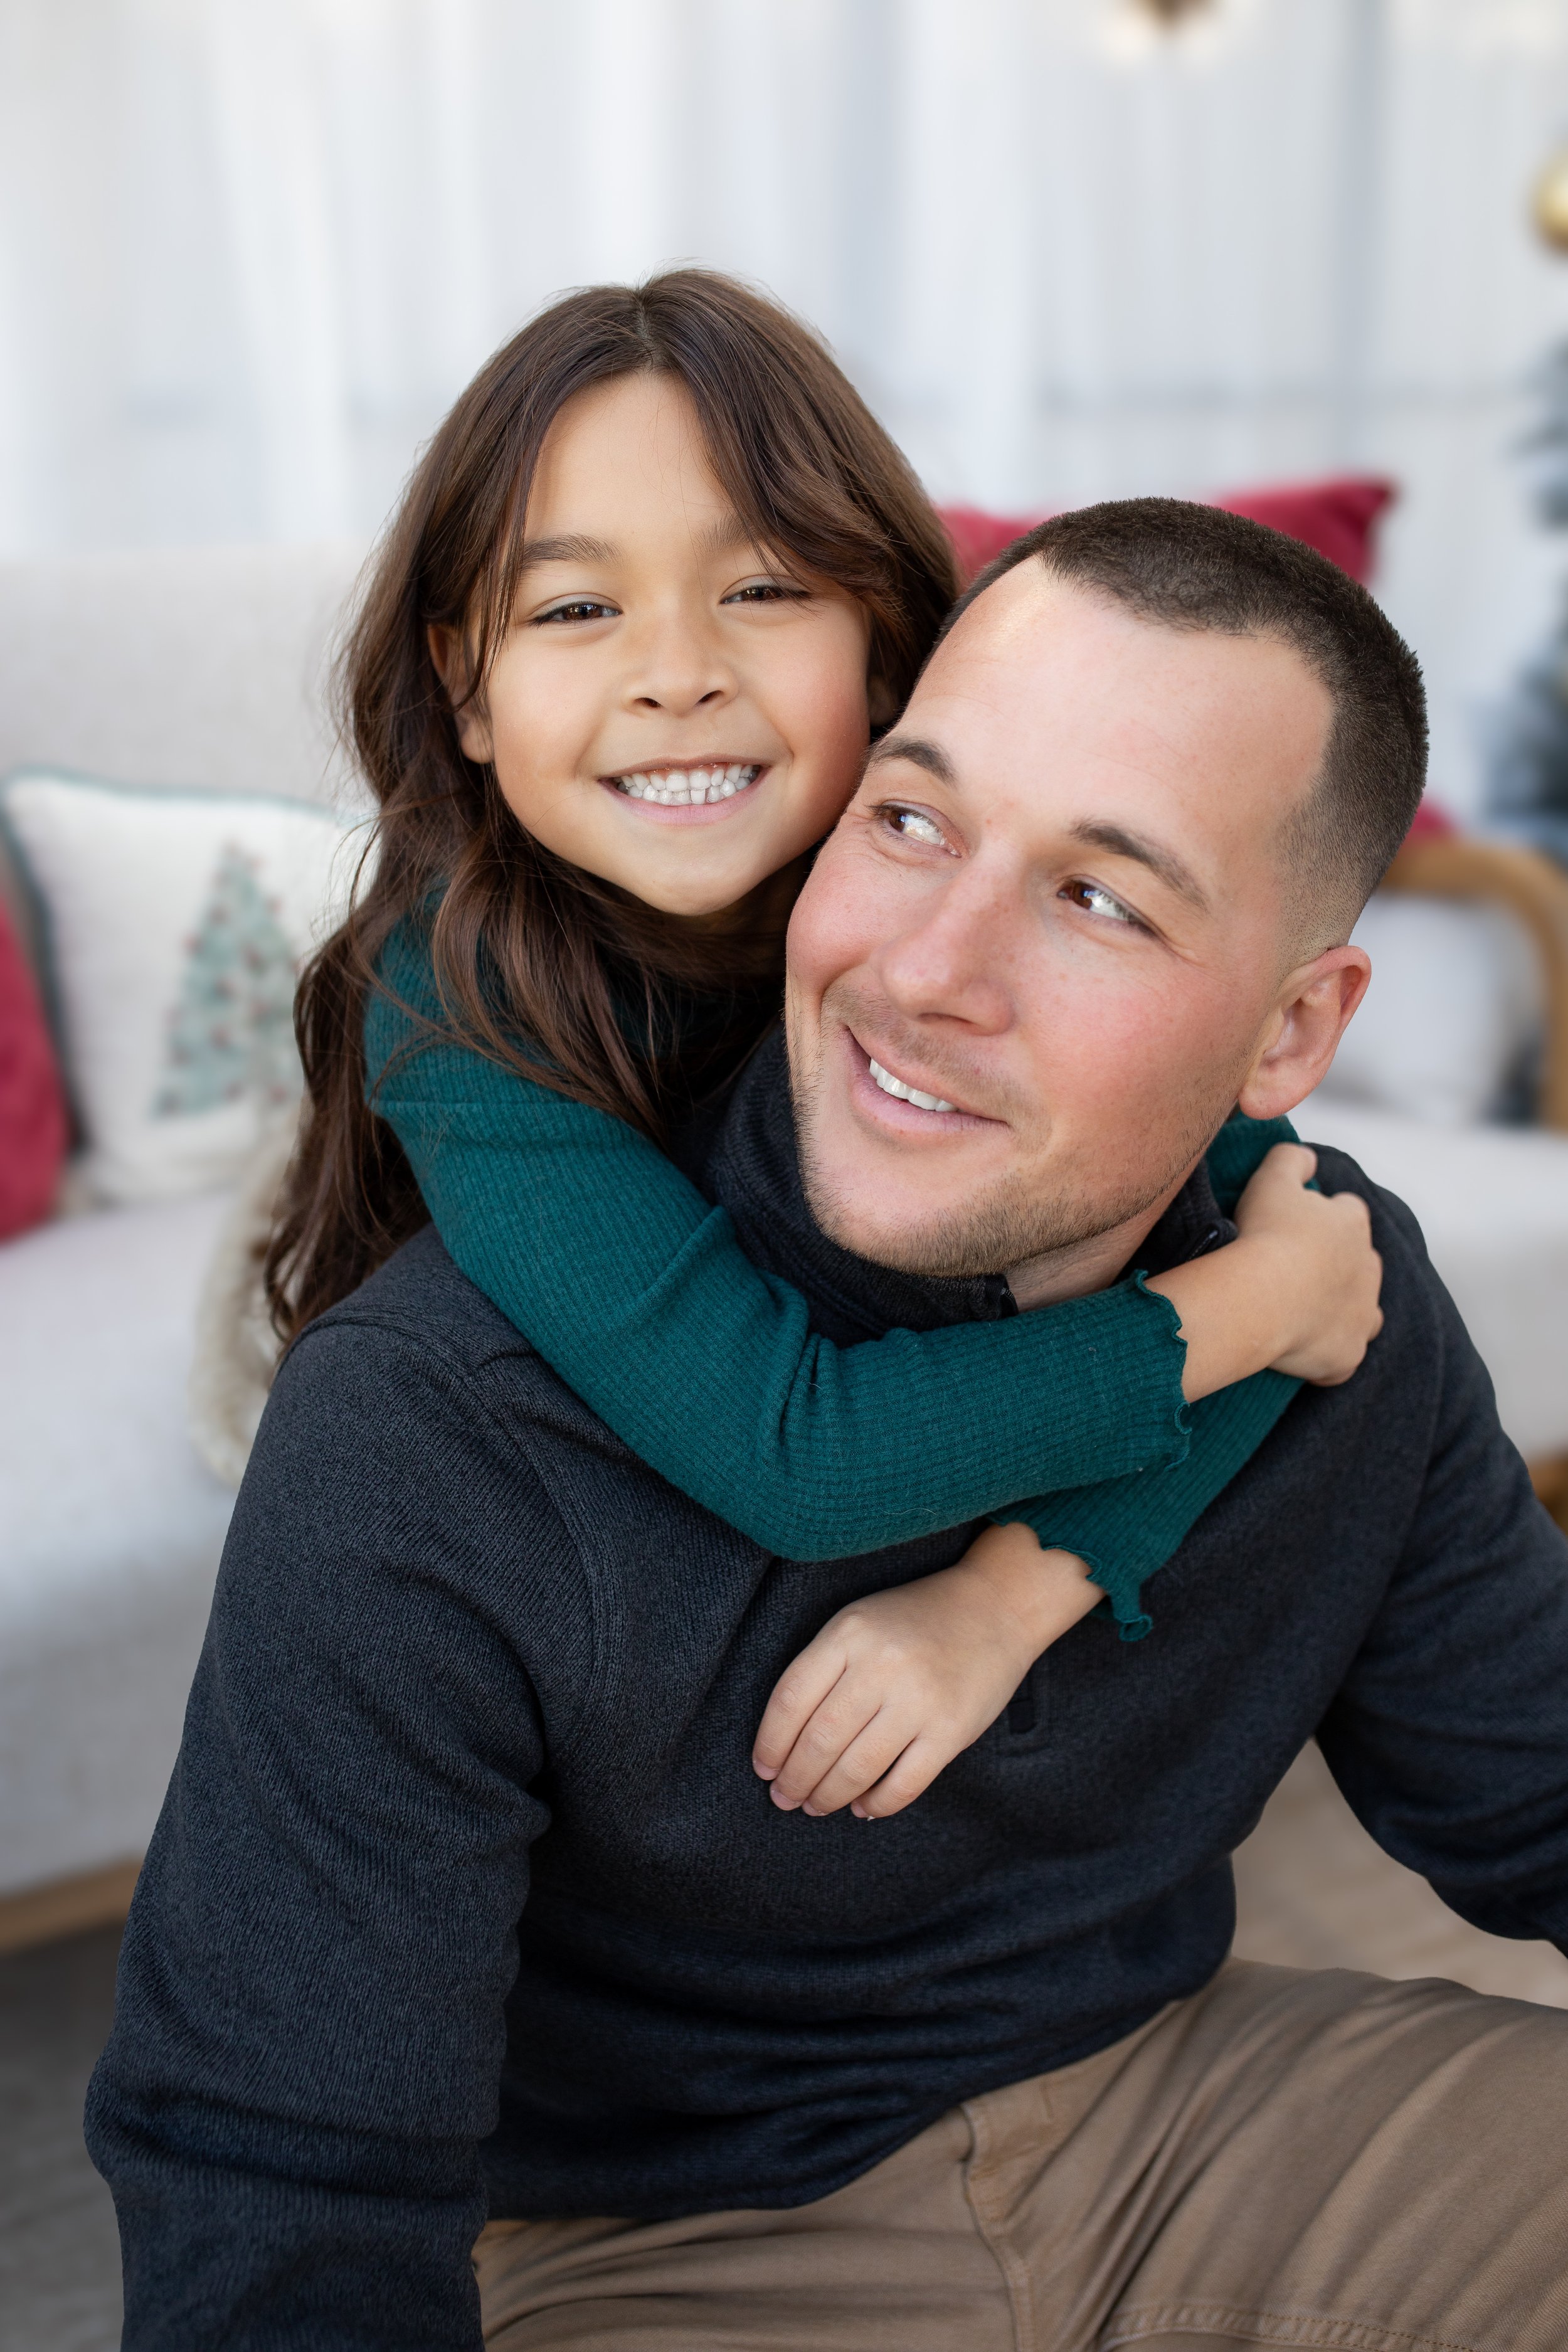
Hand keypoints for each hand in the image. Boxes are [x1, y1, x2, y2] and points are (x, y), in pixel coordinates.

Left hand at [751, 1525, 1098, 1820]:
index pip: (790, 1699)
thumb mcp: (860, 1622)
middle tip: (784, 1798)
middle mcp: (881, 1665)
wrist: (994, 1608)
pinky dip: (878, 1803)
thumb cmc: (914, 1621)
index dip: (770, 1742)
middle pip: (820, 1739)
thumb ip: (824, 1668)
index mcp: (849, 1632)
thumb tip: (786, 1741)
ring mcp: (919, 1699)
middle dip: (795, 1778)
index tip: (763, 1768)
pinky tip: (863, 1807)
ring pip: (857, 1767)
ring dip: (828, 1796)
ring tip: (815, 1806)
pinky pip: (904, 1783)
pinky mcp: (951, 1730)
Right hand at [1153, 1143, 1382, 1395]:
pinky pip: (1343, 1359)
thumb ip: (1291, 1158)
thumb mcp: (1271, 1178)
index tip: (1292, 1228)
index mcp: (1354, 1223)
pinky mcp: (1348, 1355)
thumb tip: (1308, 1158)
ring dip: (1343, 1311)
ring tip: (1304, 1313)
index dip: (1321, 1219)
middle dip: (1337, 1267)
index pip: (1347, 1212)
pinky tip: (1301, 1352)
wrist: (1258, 1297)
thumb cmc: (1264, 1234)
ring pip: (1364, 1313)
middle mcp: (1369, 1268)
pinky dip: (1328, 1357)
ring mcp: (1363, 1316)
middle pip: (1360, 1264)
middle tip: (1292, 1272)